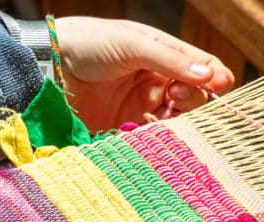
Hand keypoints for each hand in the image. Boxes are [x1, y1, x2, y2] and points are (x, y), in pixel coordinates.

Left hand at [52, 16, 234, 131]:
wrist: (46, 66)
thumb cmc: (88, 43)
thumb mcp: (133, 44)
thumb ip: (171, 60)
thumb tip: (211, 76)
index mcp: (163, 54)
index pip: (203, 67)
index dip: (215, 77)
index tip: (217, 87)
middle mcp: (158, 80)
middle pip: (196, 96)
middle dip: (195, 99)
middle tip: (176, 98)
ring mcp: (143, 105)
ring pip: (179, 120)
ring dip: (180, 121)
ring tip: (163, 115)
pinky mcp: (127, 127)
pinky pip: (155, 136)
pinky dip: (161, 137)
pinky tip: (151, 129)